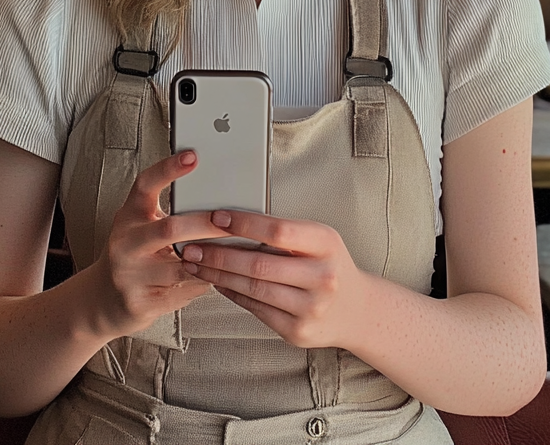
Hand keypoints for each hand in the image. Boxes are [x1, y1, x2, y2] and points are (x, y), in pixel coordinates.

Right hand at [90, 151, 231, 338]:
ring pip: (183, 266)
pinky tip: (217, 276)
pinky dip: (205, 282)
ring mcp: (129, 275)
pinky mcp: (139, 303)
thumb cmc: (135, 254)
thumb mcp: (144, 225)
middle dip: (205, 223)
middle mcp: (125, 242)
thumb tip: (220, 198)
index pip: (145, 185)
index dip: (168, 169)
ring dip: (212, 259)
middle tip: (231, 219)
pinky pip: (184, 291)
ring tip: (233, 251)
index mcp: (129, 216)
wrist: (104, 299)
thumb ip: (172, 211)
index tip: (193, 156)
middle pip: (169, 228)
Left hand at [178, 211, 368, 349]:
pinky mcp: (297, 332)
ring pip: (253, 288)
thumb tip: (232, 223)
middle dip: (218, 255)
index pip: (278, 231)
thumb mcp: (319, 240)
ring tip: (196, 264)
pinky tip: (217, 283)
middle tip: (192, 247)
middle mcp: (322, 276)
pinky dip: (232, 293)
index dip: (243, 224)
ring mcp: (310, 308)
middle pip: (259, 264)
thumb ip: (284, 233)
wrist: (357, 310)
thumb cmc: (330, 266)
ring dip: (218, 276)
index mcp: (326, 244)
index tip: (215, 218)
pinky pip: (256, 309)